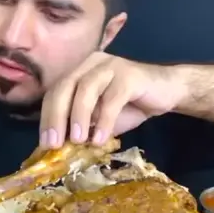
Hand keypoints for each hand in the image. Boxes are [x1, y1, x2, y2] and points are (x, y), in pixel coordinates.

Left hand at [39, 52, 186, 148]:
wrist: (168, 91)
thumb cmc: (129, 106)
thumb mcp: (99, 119)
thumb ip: (81, 127)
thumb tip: (59, 148)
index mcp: (78, 72)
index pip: (54, 92)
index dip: (46, 117)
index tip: (45, 144)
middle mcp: (90, 64)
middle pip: (65, 87)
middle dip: (56, 117)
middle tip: (55, 144)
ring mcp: (110, 66)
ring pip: (86, 89)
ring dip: (78, 116)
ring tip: (77, 141)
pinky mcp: (130, 74)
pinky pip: (112, 98)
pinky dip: (104, 120)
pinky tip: (100, 138)